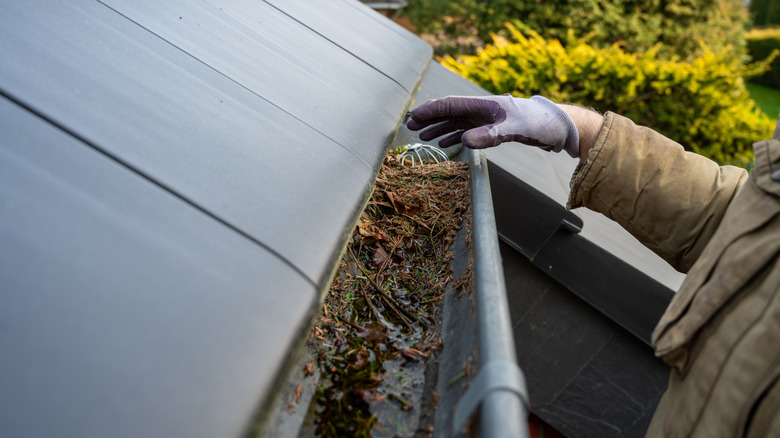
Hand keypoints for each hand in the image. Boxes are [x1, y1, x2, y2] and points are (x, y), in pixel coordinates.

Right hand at [406, 95, 580, 157]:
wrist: (558, 126)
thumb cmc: (539, 123)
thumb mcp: (515, 130)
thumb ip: (489, 135)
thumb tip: (463, 142)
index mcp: (484, 104)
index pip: (451, 105)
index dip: (430, 111)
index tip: (414, 118)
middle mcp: (482, 109)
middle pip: (449, 112)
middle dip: (430, 119)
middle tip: (410, 127)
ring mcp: (487, 118)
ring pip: (456, 121)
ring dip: (440, 128)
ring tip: (423, 136)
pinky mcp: (493, 128)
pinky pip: (467, 130)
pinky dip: (454, 136)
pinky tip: (445, 144)